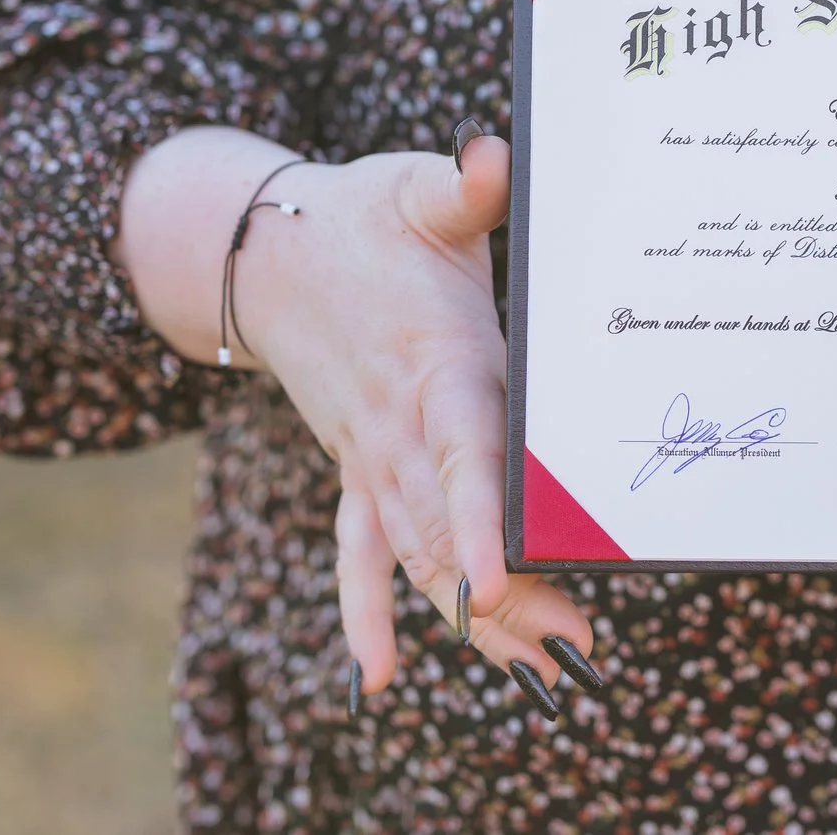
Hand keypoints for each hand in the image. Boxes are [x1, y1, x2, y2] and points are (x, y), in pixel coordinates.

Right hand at [242, 139, 598, 716]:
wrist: (264, 252)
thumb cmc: (363, 216)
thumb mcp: (413, 186)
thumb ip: (462, 183)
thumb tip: (493, 158)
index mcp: (433, 360)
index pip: (460, 448)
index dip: (477, 515)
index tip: (499, 577)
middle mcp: (398, 423)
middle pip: (449, 524)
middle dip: (507, 592)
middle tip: (572, 646)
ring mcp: (371, 455)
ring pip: (416, 553)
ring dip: (473, 616)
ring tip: (542, 671)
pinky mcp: (357, 469)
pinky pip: (359, 552)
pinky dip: (368, 612)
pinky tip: (383, 678)